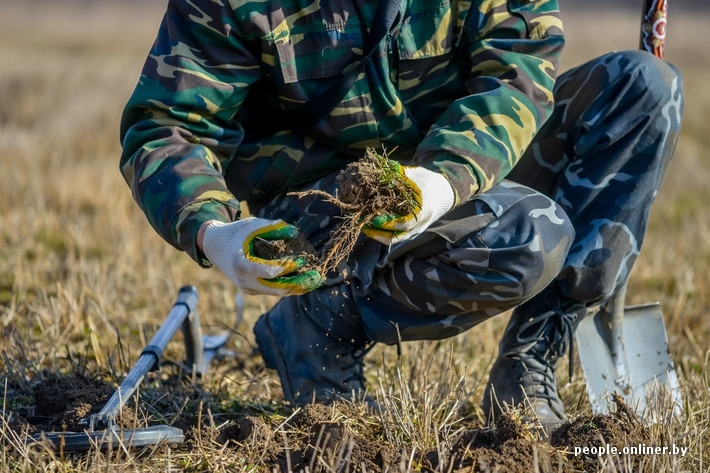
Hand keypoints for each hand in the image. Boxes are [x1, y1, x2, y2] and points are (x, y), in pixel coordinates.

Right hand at [201, 218, 323, 295]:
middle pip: (277, 288)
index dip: (287, 267)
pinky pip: (273, 291)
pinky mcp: (252, 291)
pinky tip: (305, 281)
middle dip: (299, 283)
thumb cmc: (235, 233)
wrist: (214, 248)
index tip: (303, 260)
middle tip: (317, 276)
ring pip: (277, 292)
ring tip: (316, 280)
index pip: (268, 272)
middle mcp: (244, 281)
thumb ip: (272, 228)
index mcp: (241, 264)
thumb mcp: (251, 226)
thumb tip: (294, 232)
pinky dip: (289, 286)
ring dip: (298, 287)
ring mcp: (248, 289)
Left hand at [362, 167, 454, 244]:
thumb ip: (398, 173)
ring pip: (393, 239)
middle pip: (395, 236)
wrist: (445, 193)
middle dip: (375, 231)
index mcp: (422, 211)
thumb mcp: (415, 175)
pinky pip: (394, 236)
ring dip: (376, 233)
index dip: (385, 221)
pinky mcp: (411, 231)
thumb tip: (378, 168)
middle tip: (360, 222)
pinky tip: (370, 223)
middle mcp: (419, 225)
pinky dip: (381, 232)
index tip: (370, 216)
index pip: (402, 223)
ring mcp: (415, 230)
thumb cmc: (428, 181)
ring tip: (362, 224)